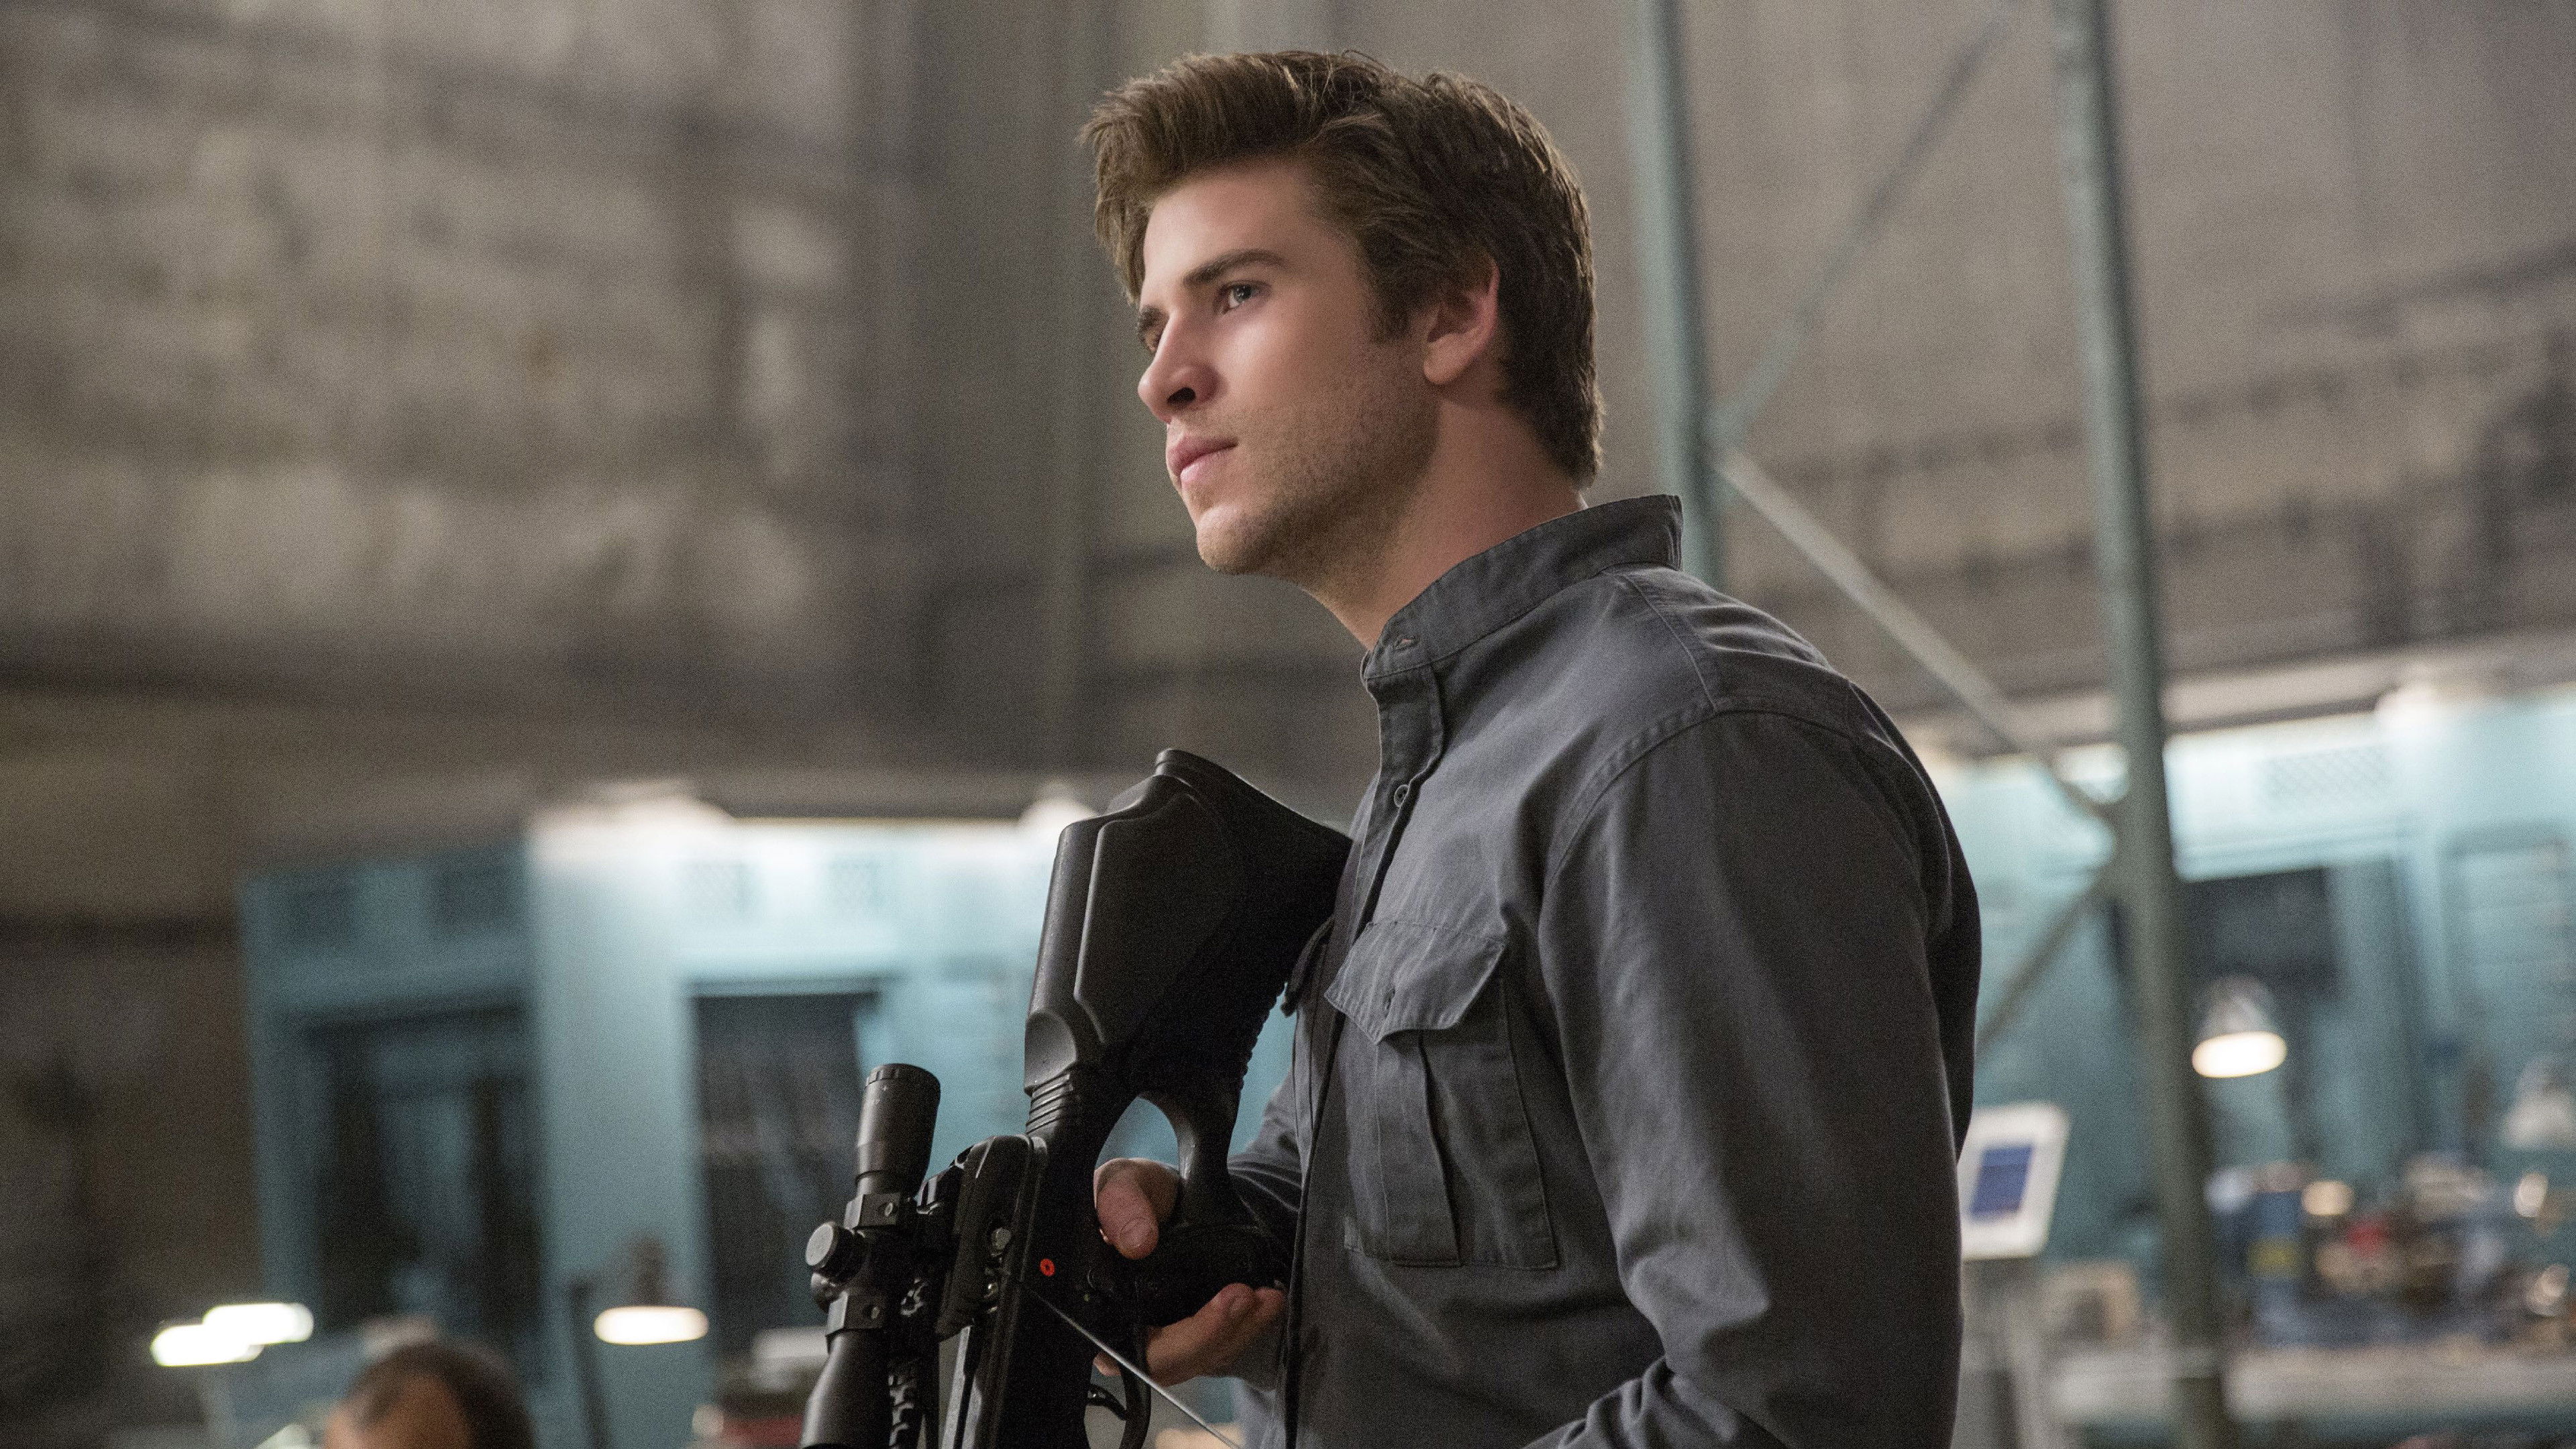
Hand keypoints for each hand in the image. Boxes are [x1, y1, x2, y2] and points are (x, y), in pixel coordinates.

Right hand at [1092, 1157, 1287, 1383]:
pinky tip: (1268, 1303)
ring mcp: (1158, 1337)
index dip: (1168, 1344)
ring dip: (1236, 1334)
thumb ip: (1121, 1203)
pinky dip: (1246, 1330)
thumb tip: (1137, 1242)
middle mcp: (1121, 1330)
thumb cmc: (1135, 1194)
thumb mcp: (1122, 1182)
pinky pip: (1216, 1350)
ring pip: (1195, 1361)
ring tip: (1268, 1298)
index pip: (1120, 1349)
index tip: (1219, 1303)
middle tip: (1246, 1297)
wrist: (1167, 1196)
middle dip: (1210, 1336)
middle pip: (1165, 1363)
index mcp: (1094, 1303)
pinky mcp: (1189, 1336)